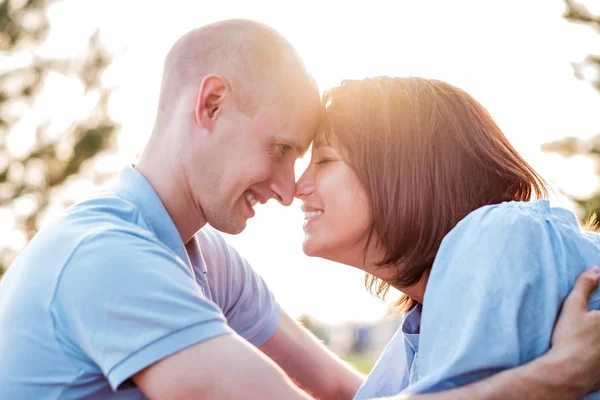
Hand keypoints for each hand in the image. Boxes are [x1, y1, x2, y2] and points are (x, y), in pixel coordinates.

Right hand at [550, 266, 599, 394]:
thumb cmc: (570, 338)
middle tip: (591, 320)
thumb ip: (585, 286)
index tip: (595, 311)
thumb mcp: (573, 307)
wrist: (568, 373)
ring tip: (590, 335)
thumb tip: (594, 270)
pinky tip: (593, 352)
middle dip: (597, 320)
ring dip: (597, 336)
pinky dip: (598, 353)